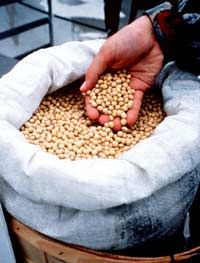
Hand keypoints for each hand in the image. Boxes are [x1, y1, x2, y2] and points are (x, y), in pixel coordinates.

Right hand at [80, 16, 163, 130]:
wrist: (152, 36)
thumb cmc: (127, 40)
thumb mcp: (106, 53)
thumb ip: (94, 71)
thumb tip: (83, 90)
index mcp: (101, 75)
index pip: (94, 94)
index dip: (92, 106)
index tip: (93, 116)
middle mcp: (112, 83)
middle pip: (106, 103)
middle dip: (105, 114)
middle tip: (105, 124)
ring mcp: (126, 87)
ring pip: (120, 105)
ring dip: (118, 117)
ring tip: (118, 127)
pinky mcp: (139, 89)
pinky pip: (135, 103)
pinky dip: (133, 112)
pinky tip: (130, 121)